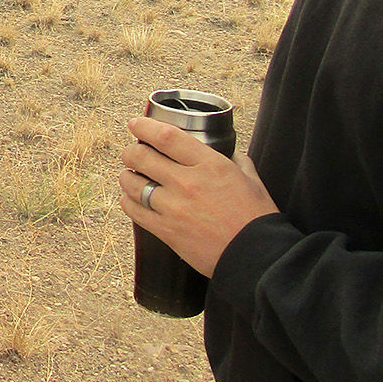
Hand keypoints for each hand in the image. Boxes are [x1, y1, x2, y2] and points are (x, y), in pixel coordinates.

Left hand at [118, 117, 279, 276]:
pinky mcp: (166, 231)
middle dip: (131, 152)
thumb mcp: (250, 179)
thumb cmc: (256, 218)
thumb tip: (226, 153)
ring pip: (132, 183)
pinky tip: (132, 199)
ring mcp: (173, 207)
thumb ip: (234, 161)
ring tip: (129, 176)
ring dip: (127, 176)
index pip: (166, 137)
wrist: (255, 257)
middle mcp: (187, 182)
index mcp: (210, 164)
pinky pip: (134, 211)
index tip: (136, 124)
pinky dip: (128, 201)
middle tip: (131, 153)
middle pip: (141, 157)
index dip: (145, 127)